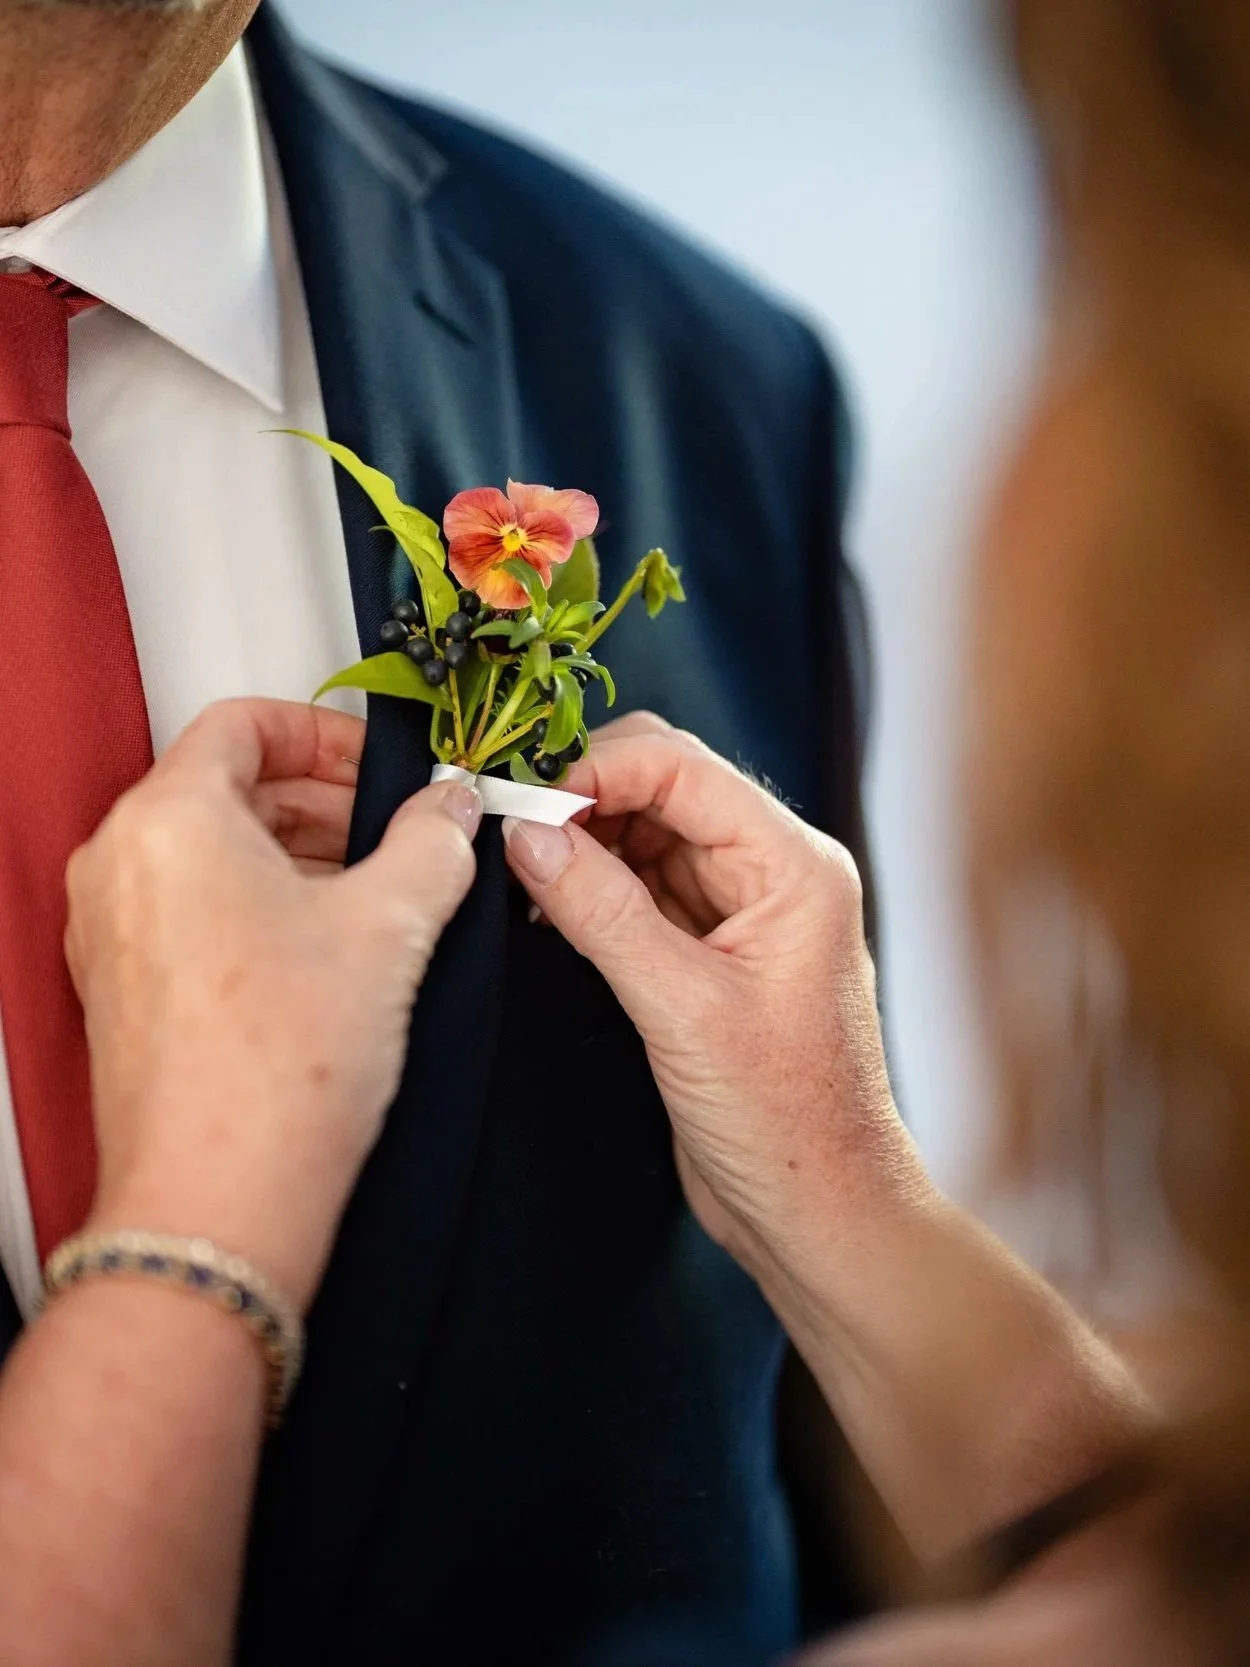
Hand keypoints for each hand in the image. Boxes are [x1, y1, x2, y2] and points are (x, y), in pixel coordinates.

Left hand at [67, 698, 481, 1306]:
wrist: (219, 1205)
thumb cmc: (277, 1075)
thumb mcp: (390, 929)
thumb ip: (433, 844)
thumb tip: (452, 809)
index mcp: (170, 820)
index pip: (244, 722)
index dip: (327, 733)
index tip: (381, 768)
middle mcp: (121, 865)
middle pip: (227, 786)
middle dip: (324, 800)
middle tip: (397, 830)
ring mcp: (113, 932)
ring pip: (212, 851)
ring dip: (299, 855)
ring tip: (378, 895)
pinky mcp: (126, 990)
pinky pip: (193, 911)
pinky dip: (262, 907)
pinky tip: (332, 952)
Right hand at [502, 713, 923, 1277]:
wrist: (820, 1214)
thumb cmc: (785, 1122)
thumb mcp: (682, 1010)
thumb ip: (602, 912)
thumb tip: (527, 835)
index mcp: (794, 866)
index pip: (682, 768)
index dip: (595, 769)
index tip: (521, 803)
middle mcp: (773, 872)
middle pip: (663, 787)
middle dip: (582, 798)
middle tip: (507, 832)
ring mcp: (741, 912)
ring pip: (646, 835)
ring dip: (581, 842)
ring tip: (517, 874)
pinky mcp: (709, 953)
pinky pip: (641, 889)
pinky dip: (591, 888)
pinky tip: (545, 907)